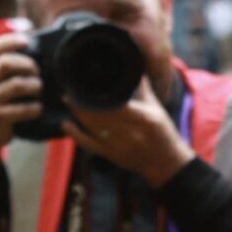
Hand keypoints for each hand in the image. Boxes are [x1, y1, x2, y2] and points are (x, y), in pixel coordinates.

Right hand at [0, 34, 42, 177]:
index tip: (27, 40)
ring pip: (16, 85)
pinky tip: (38, 108)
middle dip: (27, 64)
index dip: (10, 40)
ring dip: (34, 85)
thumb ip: (6, 65)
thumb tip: (34, 44)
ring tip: (39, 88)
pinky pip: (21, 109)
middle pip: (5, 63)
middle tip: (37, 71)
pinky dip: (34, 108)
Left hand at [64, 77, 195, 187]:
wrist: (165, 163)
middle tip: (72, 90)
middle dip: (84, 102)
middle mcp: (129, 132)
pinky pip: (89, 145)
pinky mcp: (111, 155)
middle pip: (100, 115)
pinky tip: (66, 124)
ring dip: (78, 113)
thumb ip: (143, 90)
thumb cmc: (163, 133)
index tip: (87, 83)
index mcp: (143, 118)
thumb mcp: (157, 109)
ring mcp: (118, 145)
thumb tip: (135, 68)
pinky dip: (76, 135)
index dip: (99, 95)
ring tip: (69, 100)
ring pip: (92, 127)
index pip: (116, 103)